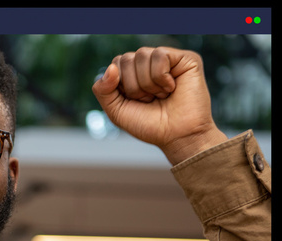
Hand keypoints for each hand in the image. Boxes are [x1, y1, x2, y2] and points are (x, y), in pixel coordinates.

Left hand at [92, 47, 227, 164]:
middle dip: (133, 86)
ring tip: (161, 95)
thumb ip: (102, 90)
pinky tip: (172, 88)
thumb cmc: (148, 125)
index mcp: (134, 72)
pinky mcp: (186, 58)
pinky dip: (161, 77)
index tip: (136, 101)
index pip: (116, 63)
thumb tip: (111, 67)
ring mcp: (169, 59)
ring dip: (147, 83)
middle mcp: (150, 62)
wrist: (176, 137)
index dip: (121, 86)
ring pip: (142, 55)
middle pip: (126, 59)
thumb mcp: (116, 110)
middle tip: (149, 100)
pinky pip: (160, 55)